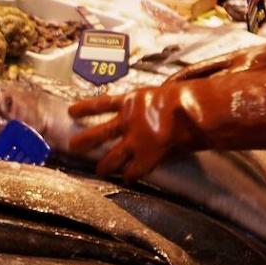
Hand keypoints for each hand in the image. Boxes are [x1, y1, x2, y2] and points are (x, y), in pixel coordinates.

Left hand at [67, 69, 265, 180]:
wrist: (195, 108)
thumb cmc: (192, 95)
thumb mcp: (176, 86)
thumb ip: (168, 91)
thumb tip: (175, 85)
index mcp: (133, 99)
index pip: (102, 102)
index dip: (86, 107)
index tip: (70, 111)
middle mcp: (128, 119)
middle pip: (98, 132)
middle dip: (84, 140)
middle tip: (71, 146)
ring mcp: (134, 138)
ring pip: (110, 155)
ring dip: (103, 163)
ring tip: (97, 170)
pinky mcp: (144, 154)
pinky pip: (133, 169)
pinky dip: (131, 174)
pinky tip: (126, 179)